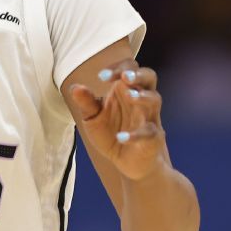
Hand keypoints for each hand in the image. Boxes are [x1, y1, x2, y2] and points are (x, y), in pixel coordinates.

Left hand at [67, 59, 166, 180]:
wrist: (127, 162)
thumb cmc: (111, 133)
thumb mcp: (93, 118)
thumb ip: (86, 103)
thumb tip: (75, 87)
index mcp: (126, 89)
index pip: (128, 68)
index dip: (117, 67)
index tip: (101, 76)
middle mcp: (141, 99)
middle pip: (149, 76)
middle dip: (138, 74)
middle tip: (125, 76)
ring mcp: (150, 117)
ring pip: (155, 99)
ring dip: (142, 96)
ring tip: (129, 96)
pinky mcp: (154, 138)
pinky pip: (150, 132)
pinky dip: (136, 134)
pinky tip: (121, 136)